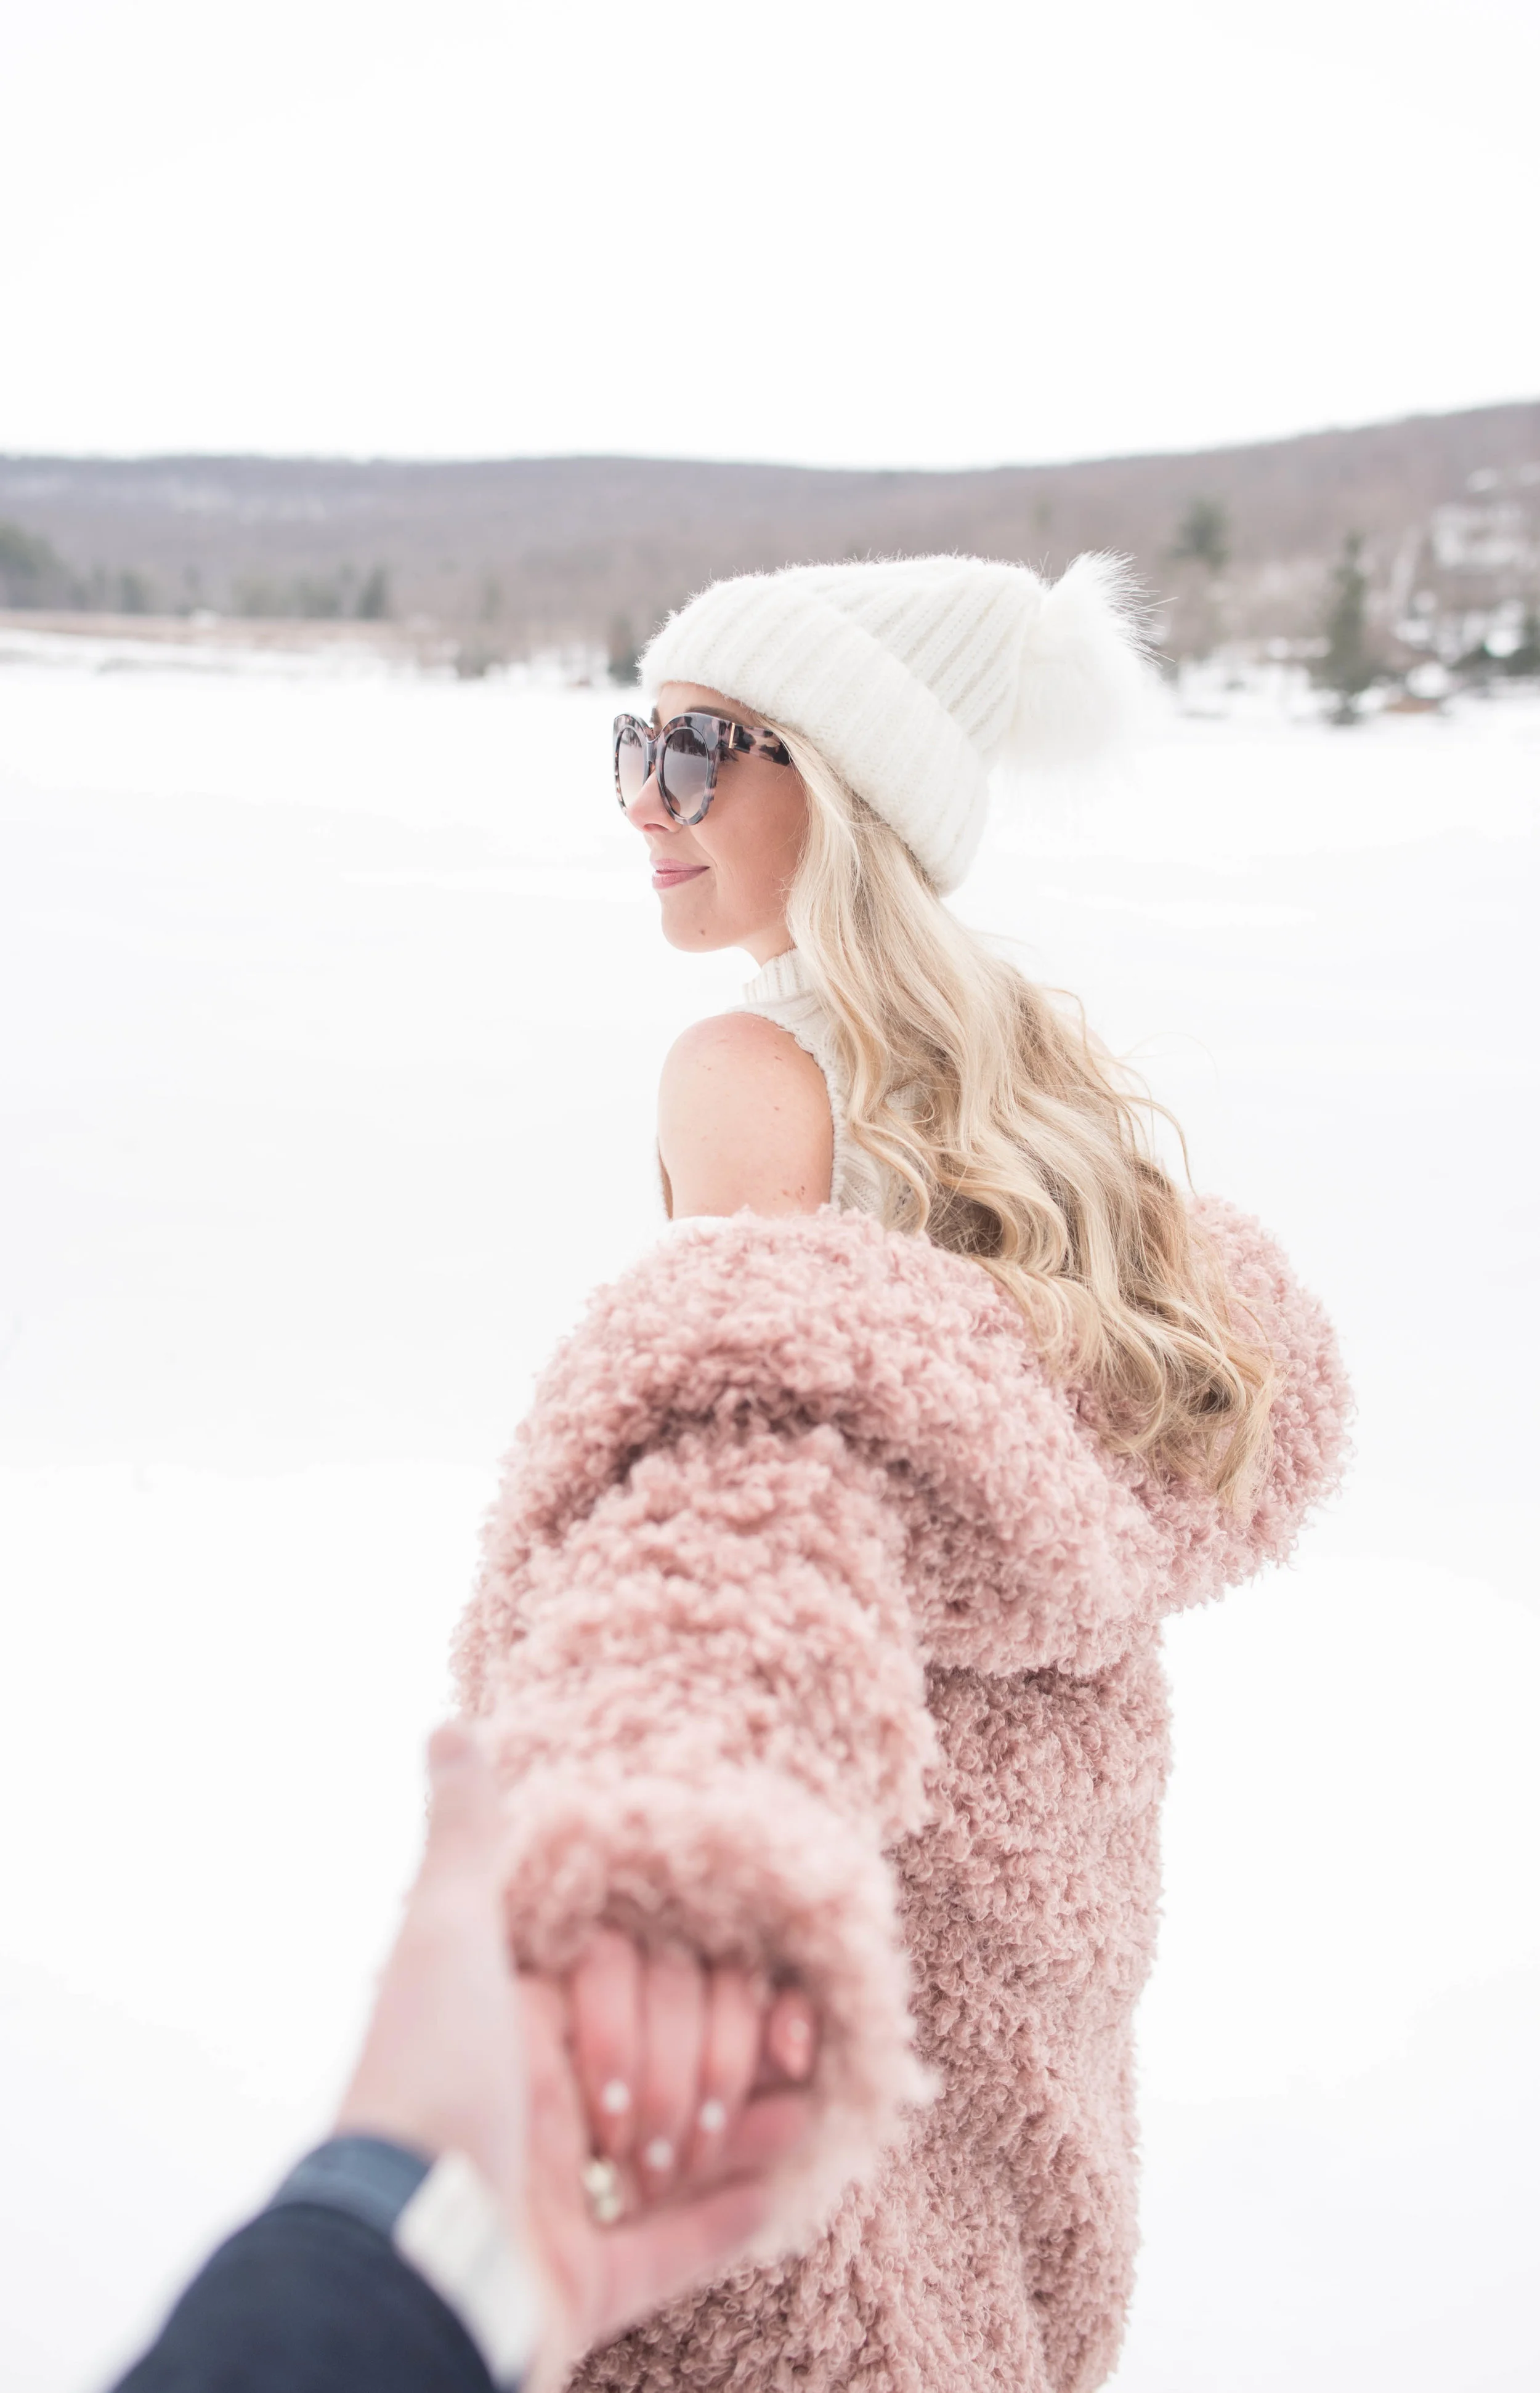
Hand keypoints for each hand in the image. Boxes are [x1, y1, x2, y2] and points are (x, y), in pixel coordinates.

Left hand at [334, 1724, 817, 2387]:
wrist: (407, 2256)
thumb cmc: (425, 2082)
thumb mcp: (445, 1937)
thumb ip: (467, 1833)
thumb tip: (448, 1726)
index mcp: (518, 2015)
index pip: (644, 1973)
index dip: (696, 1985)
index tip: (751, 1989)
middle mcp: (541, 2097)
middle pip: (673, 2050)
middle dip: (700, 2064)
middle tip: (668, 2107)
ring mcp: (561, 2195)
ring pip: (682, 2143)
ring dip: (726, 2130)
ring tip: (765, 2126)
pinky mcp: (581, 2281)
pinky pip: (673, 2248)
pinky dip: (728, 2213)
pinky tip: (781, 2177)